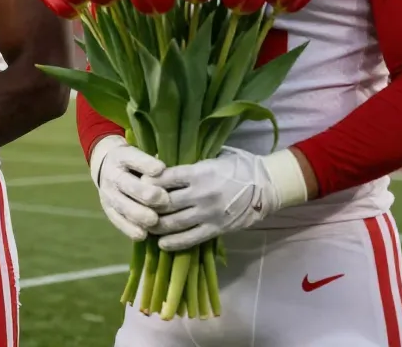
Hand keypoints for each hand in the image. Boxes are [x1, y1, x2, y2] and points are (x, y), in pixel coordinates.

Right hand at [89, 135, 171, 241]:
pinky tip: (143, 234)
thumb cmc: (134, 162)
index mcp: (122, 157)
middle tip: (164, 200)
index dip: (148, 165)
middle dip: (147, 194)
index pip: (134, 159)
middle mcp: (113, 175)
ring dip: (139, 214)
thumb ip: (154, 164)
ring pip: (123, 206)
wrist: (106, 168)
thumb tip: (168, 173)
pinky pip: (118, 221)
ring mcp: (109, 194)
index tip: (161, 169)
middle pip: (129, 185)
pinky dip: (130, 229)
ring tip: (154, 220)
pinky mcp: (108, 210)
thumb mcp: (141, 154)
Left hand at [149, 147, 309, 251]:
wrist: (265, 185)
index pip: (165, 178)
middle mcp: (201, 193)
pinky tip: (161, 243)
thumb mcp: (212, 158)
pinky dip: (173, 242)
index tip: (138, 183)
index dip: (148, 182)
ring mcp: (208, 213)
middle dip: (147, 206)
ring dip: (156, 226)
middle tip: (136, 207)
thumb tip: (160, 163)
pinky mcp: (216, 228)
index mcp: (199, 172)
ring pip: (173, 223)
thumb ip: (188, 165)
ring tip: (144, 226)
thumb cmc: (237, 167)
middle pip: (164, 202)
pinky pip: (190, 238)